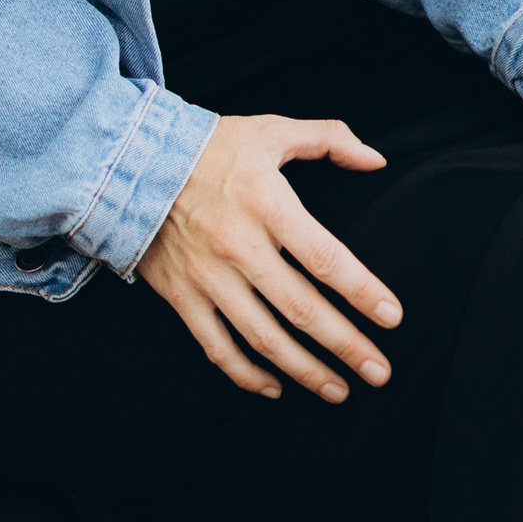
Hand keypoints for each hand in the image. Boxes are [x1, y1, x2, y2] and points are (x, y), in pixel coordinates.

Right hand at [137, 113, 400, 401]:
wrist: (130, 163)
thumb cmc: (210, 147)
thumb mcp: (271, 131)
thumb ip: (329, 139)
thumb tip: (375, 160)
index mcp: (267, 203)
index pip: (325, 258)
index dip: (362, 291)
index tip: (392, 317)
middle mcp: (239, 246)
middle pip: (302, 309)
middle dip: (347, 346)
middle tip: (380, 372)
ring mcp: (209, 277)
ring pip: (265, 339)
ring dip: (306, 371)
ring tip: (339, 390)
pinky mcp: (183, 297)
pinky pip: (218, 348)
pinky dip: (247, 375)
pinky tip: (275, 387)